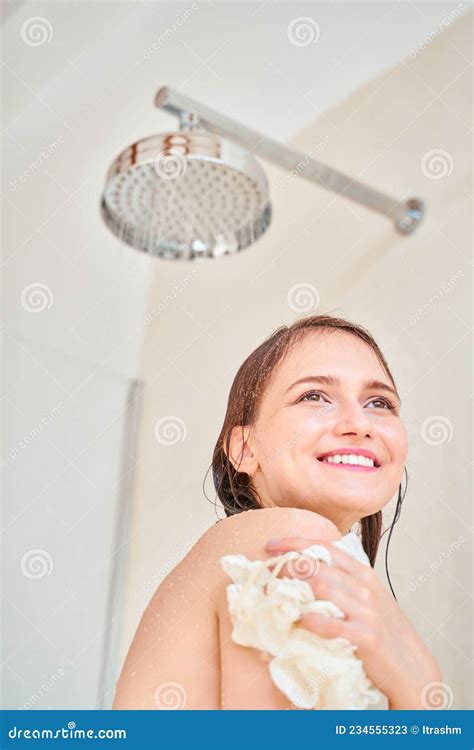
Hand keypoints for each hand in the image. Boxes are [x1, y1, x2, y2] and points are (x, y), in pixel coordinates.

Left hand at [264, 536, 442, 708]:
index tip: (271, 545)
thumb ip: (344, 583)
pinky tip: (297, 620)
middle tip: (265, 570)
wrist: (413, 668)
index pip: (327, 547)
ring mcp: (366, 611)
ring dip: (294, 588)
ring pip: (322, 588)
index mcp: (364, 574)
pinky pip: (331, 624)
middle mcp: (365, 588)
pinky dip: (310, 620)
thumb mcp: (369, 598)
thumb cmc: (385, 632)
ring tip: (273, 593)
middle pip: (319, 566)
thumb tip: (306, 572)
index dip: (296, 543)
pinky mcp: (365, 637)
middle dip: (287, 564)